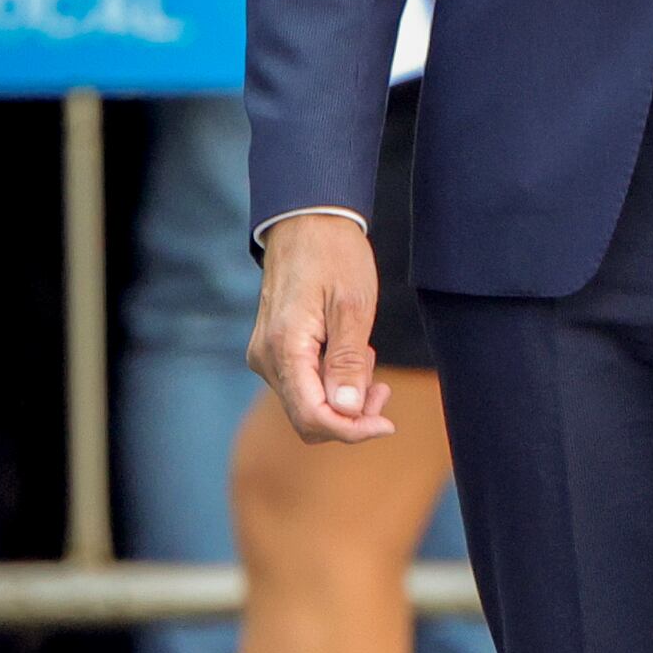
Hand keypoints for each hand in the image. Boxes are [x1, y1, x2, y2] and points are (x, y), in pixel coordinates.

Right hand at [248, 211, 397, 442]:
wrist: (307, 221)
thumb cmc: (334, 255)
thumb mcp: (353, 307)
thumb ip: (348, 363)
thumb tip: (347, 412)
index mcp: (285, 347)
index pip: (313, 416)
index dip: (351, 431)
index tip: (386, 423)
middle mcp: (266, 357)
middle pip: (308, 418)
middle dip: (350, 416)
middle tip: (383, 389)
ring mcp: (266, 355)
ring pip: (307, 402)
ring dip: (343, 396)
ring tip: (367, 355)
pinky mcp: (273, 350)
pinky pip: (302, 383)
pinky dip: (331, 380)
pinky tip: (351, 352)